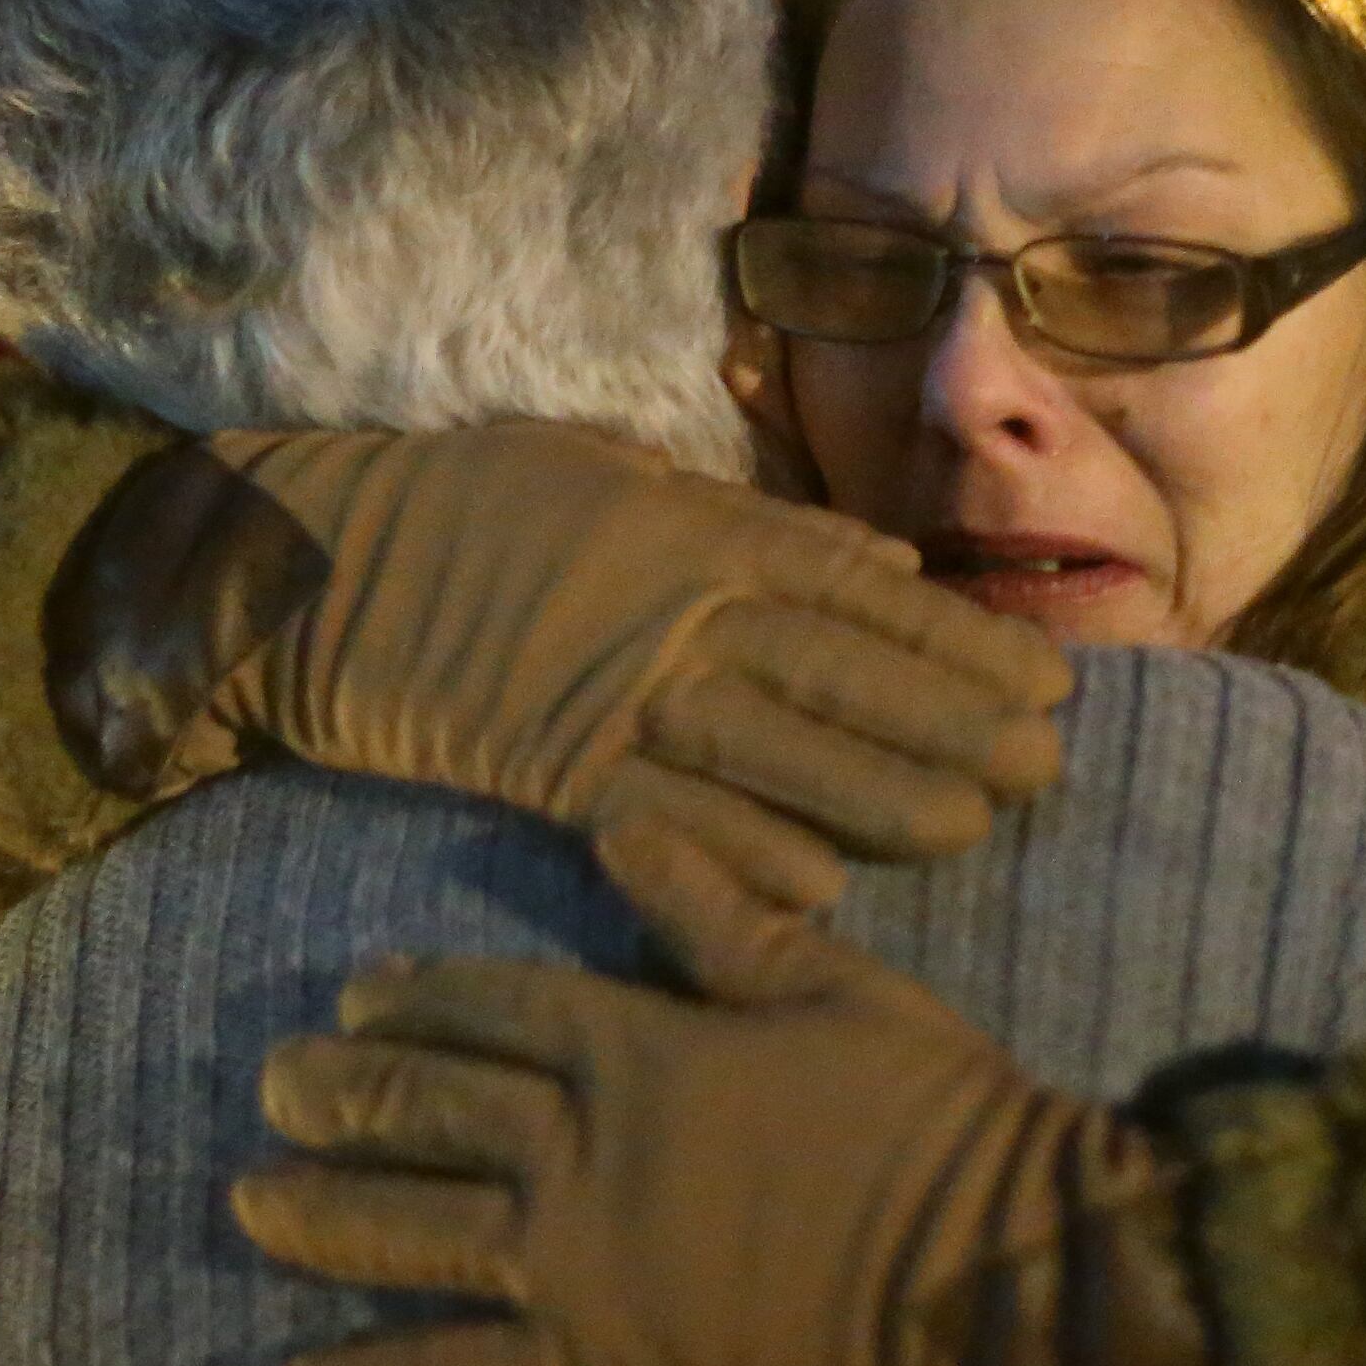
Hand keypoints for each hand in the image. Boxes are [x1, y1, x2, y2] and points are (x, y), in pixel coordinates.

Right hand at [54, 425, 1072, 978]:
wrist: (316, 566)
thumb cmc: (478, 507)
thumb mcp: (624, 475)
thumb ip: (762, 524)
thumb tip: (885, 563)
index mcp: (701, 532)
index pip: (864, 593)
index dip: (965, 644)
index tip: (1048, 680)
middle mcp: (676, 612)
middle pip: (845, 677)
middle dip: (956, 726)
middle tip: (1046, 767)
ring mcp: (615, 694)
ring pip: (777, 755)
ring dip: (882, 798)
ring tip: (973, 828)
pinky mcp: (554, 769)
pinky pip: (669, 823)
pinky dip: (746, 857)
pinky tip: (826, 890)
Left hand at [240, 934, 1214, 1365]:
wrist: (982, 1271)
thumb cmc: (932, 1111)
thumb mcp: (836, 983)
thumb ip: (718, 915)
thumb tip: (618, 828)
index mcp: (641, 1046)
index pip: (498, 1006)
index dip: (420, 995)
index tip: (356, 991)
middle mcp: (581, 1149)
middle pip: (429, 1108)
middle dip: (344, 1091)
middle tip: (276, 1085)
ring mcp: (579, 1262)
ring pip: (412, 1231)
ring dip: (322, 1214)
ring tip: (250, 1201)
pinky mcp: (599, 1365)